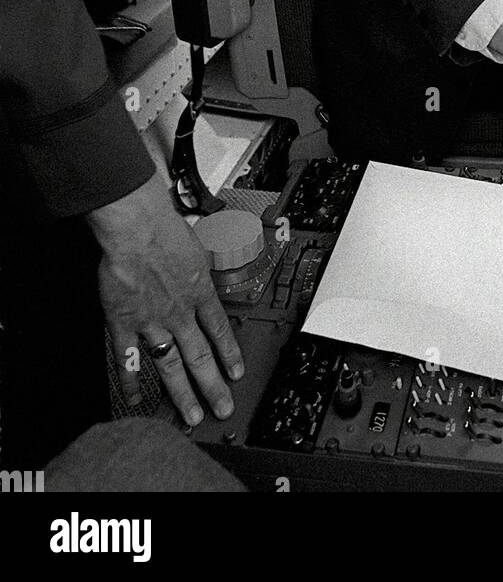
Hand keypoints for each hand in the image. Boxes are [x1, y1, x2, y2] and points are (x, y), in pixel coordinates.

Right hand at [86, 173, 243, 426]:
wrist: (138, 229)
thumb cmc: (165, 229)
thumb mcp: (197, 246)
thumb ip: (198, 265)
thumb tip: (202, 267)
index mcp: (199, 291)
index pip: (220, 330)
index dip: (230, 354)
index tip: (236, 373)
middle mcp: (180, 313)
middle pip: (201, 357)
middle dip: (213, 386)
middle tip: (221, 408)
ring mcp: (152, 322)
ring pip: (171, 365)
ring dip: (183, 393)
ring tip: (191, 415)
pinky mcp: (124, 323)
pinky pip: (128, 358)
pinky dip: (131, 380)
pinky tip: (135, 398)